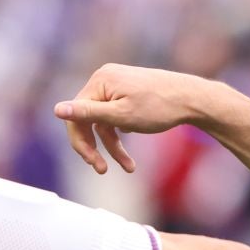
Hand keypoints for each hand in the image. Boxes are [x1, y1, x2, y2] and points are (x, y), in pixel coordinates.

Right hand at [53, 65, 202, 174]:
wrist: (193, 98)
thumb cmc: (159, 107)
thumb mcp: (121, 115)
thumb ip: (88, 114)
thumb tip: (56, 110)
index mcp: (99, 81)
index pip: (76, 116)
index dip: (80, 142)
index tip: (93, 164)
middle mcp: (105, 78)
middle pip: (87, 118)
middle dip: (96, 146)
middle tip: (102, 170)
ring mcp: (117, 84)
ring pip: (104, 121)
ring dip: (113, 145)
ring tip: (129, 167)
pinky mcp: (127, 91)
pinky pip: (115, 115)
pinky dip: (121, 133)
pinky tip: (133, 142)